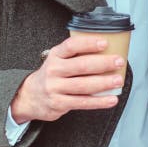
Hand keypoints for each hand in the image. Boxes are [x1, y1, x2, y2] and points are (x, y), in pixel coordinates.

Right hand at [10, 35, 124, 122]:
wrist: (29, 96)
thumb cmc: (51, 75)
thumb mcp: (57, 60)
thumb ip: (76, 55)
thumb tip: (106, 51)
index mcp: (55, 56)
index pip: (71, 46)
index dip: (89, 44)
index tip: (105, 43)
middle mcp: (54, 70)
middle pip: (81, 66)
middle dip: (103, 63)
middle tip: (118, 62)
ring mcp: (55, 88)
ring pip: (83, 85)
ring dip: (104, 83)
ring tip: (118, 80)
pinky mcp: (59, 104)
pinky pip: (82, 102)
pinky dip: (99, 101)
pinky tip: (111, 99)